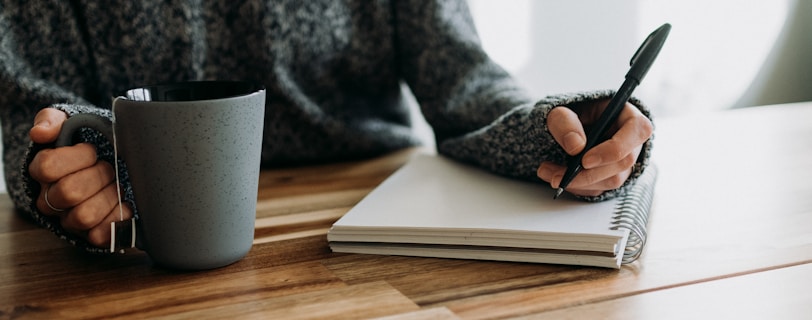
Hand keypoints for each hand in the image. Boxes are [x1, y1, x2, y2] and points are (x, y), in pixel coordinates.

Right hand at [28, 108, 133, 246]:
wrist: (106, 164)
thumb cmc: (86, 145)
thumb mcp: (69, 124)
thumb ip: (52, 120)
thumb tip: (40, 132)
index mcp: (42, 172)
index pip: (48, 167)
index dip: (77, 156)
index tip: (93, 150)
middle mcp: (50, 199)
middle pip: (69, 192)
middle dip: (98, 175)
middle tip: (109, 167)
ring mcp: (69, 219)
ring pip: (84, 216)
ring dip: (108, 196)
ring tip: (116, 184)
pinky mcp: (91, 233)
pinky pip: (100, 235)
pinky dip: (117, 218)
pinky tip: (124, 204)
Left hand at [537, 100, 652, 196]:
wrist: (561, 128)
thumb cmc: (567, 114)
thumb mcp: (559, 111)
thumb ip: (564, 122)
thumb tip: (576, 145)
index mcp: (627, 115)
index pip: (638, 130)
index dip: (614, 148)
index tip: (585, 160)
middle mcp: (631, 140)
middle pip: (623, 162)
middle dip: (588, 173)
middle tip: (558, 176)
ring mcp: (623, 161)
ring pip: (611, 180)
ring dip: (578, 182)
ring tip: (548, 173)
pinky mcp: (611, 176)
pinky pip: (599, 189)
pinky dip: (576, 187)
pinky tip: (557, 177)